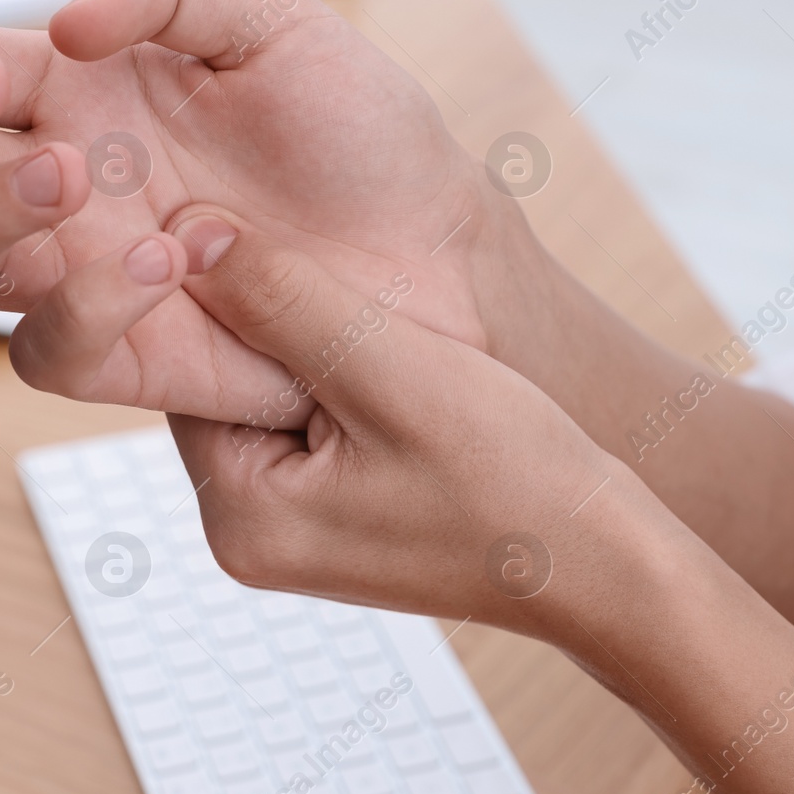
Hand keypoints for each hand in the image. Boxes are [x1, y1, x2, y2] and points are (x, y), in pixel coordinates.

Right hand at [0, 0, 529, 425]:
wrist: (432, 248)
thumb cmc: (354, 133)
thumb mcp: (271, 20)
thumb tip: (66, 17)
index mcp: (70, 90)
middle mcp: (56, 183)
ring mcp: (80, 274)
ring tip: (72, 170)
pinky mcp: (125, 356)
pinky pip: (46, 349)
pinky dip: (83, 299)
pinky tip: (164, 254)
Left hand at [162, 205, 683, 642]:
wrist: (606, 569)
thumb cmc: (513, 479)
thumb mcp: (391, 371)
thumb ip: (286, 300)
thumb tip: (188, 233)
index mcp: (240, 516)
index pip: (187, 373)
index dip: (220, 292)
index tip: (251, 224)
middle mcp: (247, 536)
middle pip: (225, 387)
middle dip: (272, 320)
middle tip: (323, 259)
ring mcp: (293, 535)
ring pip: (274, 399)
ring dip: (312, 344)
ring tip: (368, 305)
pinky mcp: (337, 523)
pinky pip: (314, 427)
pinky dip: (343, 381)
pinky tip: (390, 348)